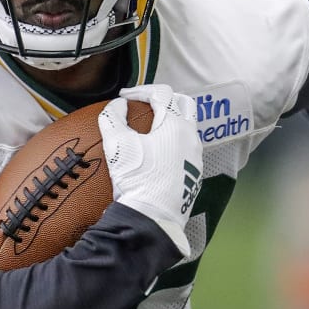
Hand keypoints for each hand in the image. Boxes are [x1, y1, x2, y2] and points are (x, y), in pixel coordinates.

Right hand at [97, 84, 201, 258]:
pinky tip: (157, 155)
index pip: (163, 93)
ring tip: (150, 128)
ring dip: (171, 121)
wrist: (153, 218)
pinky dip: (173, 142)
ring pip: (188, 127)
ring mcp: (196, 158)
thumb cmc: (137, 179)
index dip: (141, 90)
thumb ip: (113, 117)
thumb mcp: (117, 144)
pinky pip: (187, 149)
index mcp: (176, 125)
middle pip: (185, 104)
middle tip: (145, 104)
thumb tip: (118, 105)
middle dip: (165, 99)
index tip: (124, 98)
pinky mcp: (194, 175)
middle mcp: (192, 138)